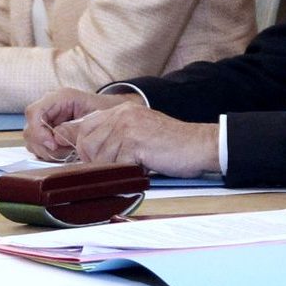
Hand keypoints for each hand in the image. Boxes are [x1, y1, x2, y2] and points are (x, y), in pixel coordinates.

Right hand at [23, 87, 129, 158]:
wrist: (113, 112)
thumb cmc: (105, 111)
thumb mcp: (95, 117)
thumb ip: (75, 128)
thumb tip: (56, 140)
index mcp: (60, 97)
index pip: (34, 112)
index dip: (38, 131)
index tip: (53, 144)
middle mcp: (49, 107)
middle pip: (30, 128)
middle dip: (43, 145)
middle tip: (62, 151)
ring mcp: (47, 119)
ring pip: (32, 140)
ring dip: (46, 151)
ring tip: (66, 152)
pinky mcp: (48, 131)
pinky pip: (38, 145)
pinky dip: (49, 153)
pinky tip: (64, 152)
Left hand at [60, 108, 218, 177]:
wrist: (200, 145)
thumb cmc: (172, 145)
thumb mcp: (140, 132)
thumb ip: (116, 137)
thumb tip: (90, 154)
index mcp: (121, 111)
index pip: (84, 127)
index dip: (86, 149)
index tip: (94, 162)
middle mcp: (121, 115)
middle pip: (86, 144)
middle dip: (97, 162)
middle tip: (119, 168)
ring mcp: (127, 127)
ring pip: (100, 158)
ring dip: (115, 170)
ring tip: (135, 167)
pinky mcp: (135, 142)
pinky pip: (116, 167)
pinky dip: (127, 174)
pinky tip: (142, 170)